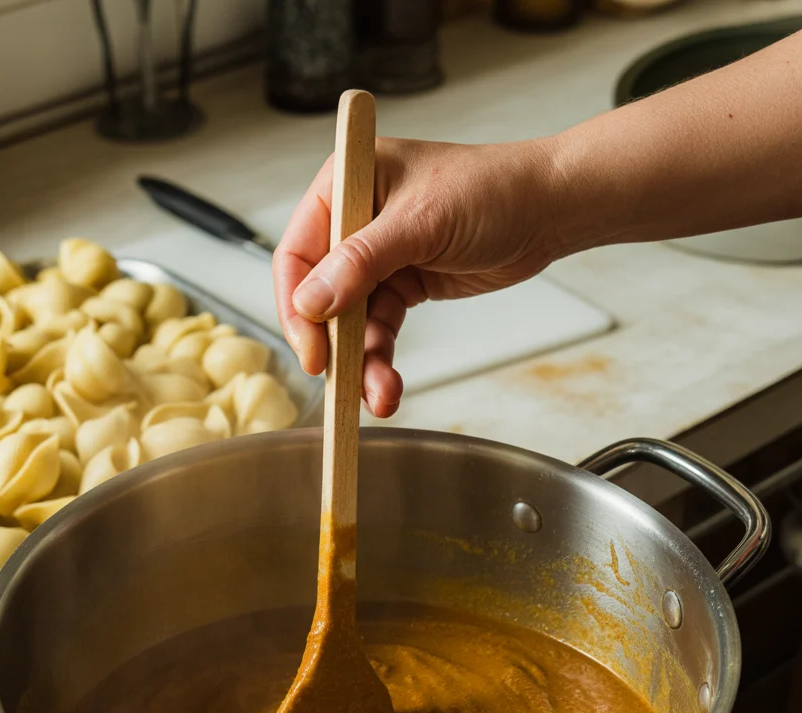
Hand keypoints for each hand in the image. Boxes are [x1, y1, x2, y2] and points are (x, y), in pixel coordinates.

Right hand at [273, 137, 560, 416]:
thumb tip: (310, 302)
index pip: (297, 253)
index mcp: (347, 185)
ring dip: (362, 362)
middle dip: (333, 343)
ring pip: (352, 322)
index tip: (310, 349)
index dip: (296, 305)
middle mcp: (354, 221)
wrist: (548, 211)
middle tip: (340, 381)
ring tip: (381, 396)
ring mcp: (377, 257)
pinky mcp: (402, 285)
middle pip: (319, 295)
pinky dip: (382, 360)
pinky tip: (388, 387)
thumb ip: (360, 262)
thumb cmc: (492, 191)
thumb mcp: (421, 224)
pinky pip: (380, 330)